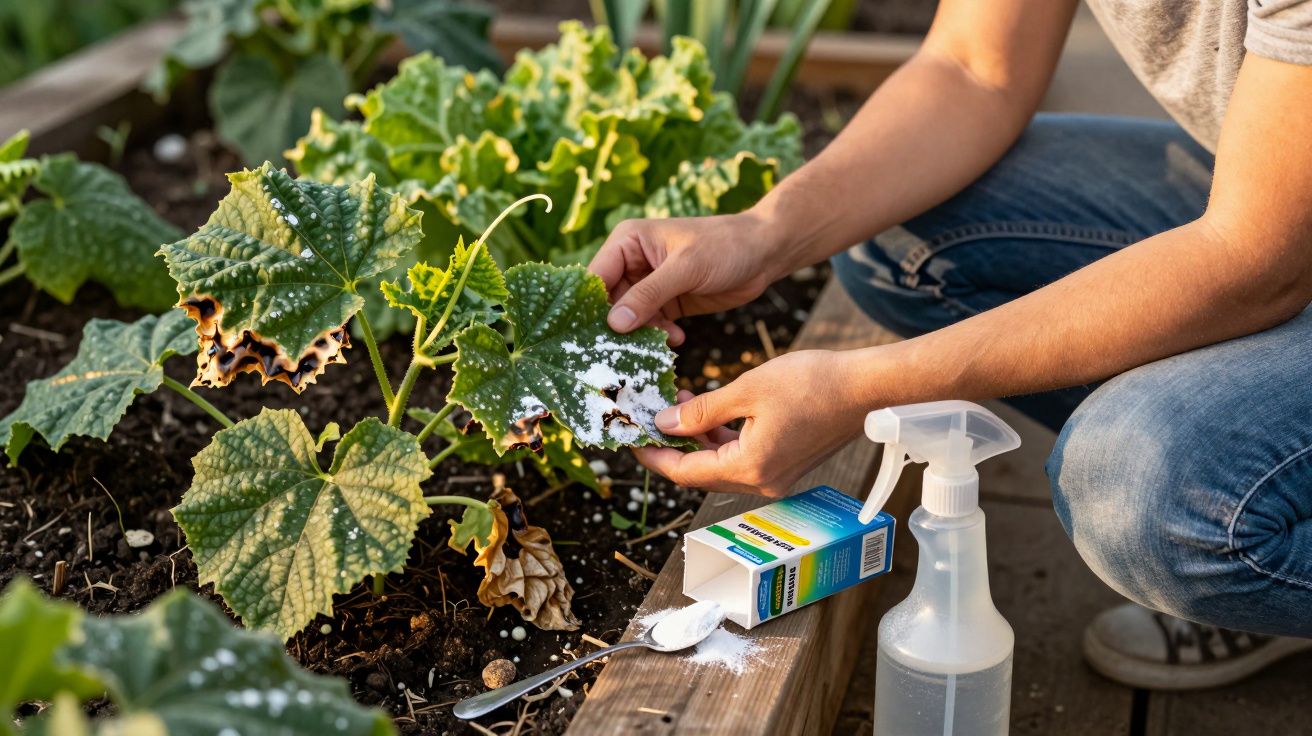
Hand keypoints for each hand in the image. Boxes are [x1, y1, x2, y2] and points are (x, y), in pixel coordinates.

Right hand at [588, 211, 788, 345]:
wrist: (764, 253)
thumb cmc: (724, 246)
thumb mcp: (685, 268)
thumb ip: (648, 295)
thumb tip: (613, 323)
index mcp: (628, 241)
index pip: (596, 276)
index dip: (590, 306)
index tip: (589, 335)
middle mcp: (633, 262)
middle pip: (609, 302)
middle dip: (618, 327)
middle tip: (624, 352)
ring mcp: (649, 284)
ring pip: (630, 318)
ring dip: (643, 334)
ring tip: (662, 343)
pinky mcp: (667, 302)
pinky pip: (651, 325)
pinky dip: (660, 335)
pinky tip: (678, 338)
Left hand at [635, 350, 872, 496]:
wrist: (868, 387)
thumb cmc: (814, 383)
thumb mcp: (748, 389)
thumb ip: (702, 411)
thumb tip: (665, 424)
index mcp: (750, 468)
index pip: (686, 473)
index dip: (655, 457)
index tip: (632, 441)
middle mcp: (763, 483)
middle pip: (702, 474)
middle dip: (673, 448)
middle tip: (650, 420)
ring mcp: (778, 477)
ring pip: (722, 467)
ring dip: (698, 442)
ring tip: (679, 405)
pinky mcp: (788, 465)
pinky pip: (743, 460)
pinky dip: (722, 441)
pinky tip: (711, 414)